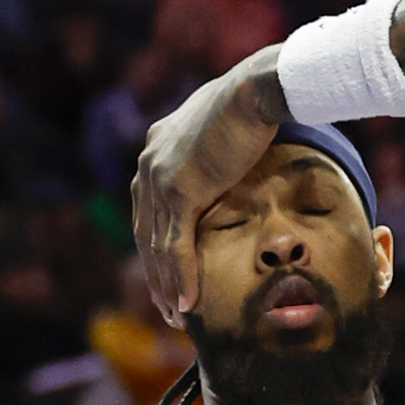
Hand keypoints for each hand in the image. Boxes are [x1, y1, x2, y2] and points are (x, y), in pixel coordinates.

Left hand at [131, 48, 283, 324]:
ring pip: (156, 246)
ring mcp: (158, 176)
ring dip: (165, 286)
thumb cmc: (256, 101)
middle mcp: (148, 164)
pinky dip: (180, 277)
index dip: (158, 250)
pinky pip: (175, 244)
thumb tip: (235, 166)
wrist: (259, 88)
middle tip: (168, 308)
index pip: (151, 211)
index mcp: (156, 149)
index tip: (168, 277)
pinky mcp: (178, 188)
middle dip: (156, 275)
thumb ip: (216, 154)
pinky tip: (186, 303)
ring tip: (176, 317)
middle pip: (145, 233)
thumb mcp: (224, 132)